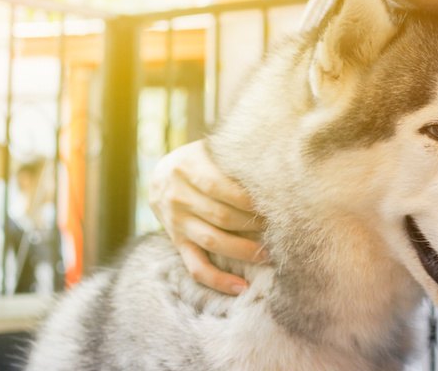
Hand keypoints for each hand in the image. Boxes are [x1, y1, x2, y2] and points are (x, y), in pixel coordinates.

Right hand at [149, 140, 266, 294]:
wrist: (158, 176)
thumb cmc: (198, 160)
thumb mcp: (209, 150)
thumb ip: (232, 157)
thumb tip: (273, 166)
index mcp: (187, 169)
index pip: (222, 188)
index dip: (249, 199)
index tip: (274, 202)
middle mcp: (178, 198)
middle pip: (221, 216)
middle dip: (253, 224)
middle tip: (279, 226)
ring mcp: (176, 223)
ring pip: (212, 241)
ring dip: (243, 250)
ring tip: (268, 253)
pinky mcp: (178, 244)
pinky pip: (196, 267)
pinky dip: (218, 280)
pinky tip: (241, 287)